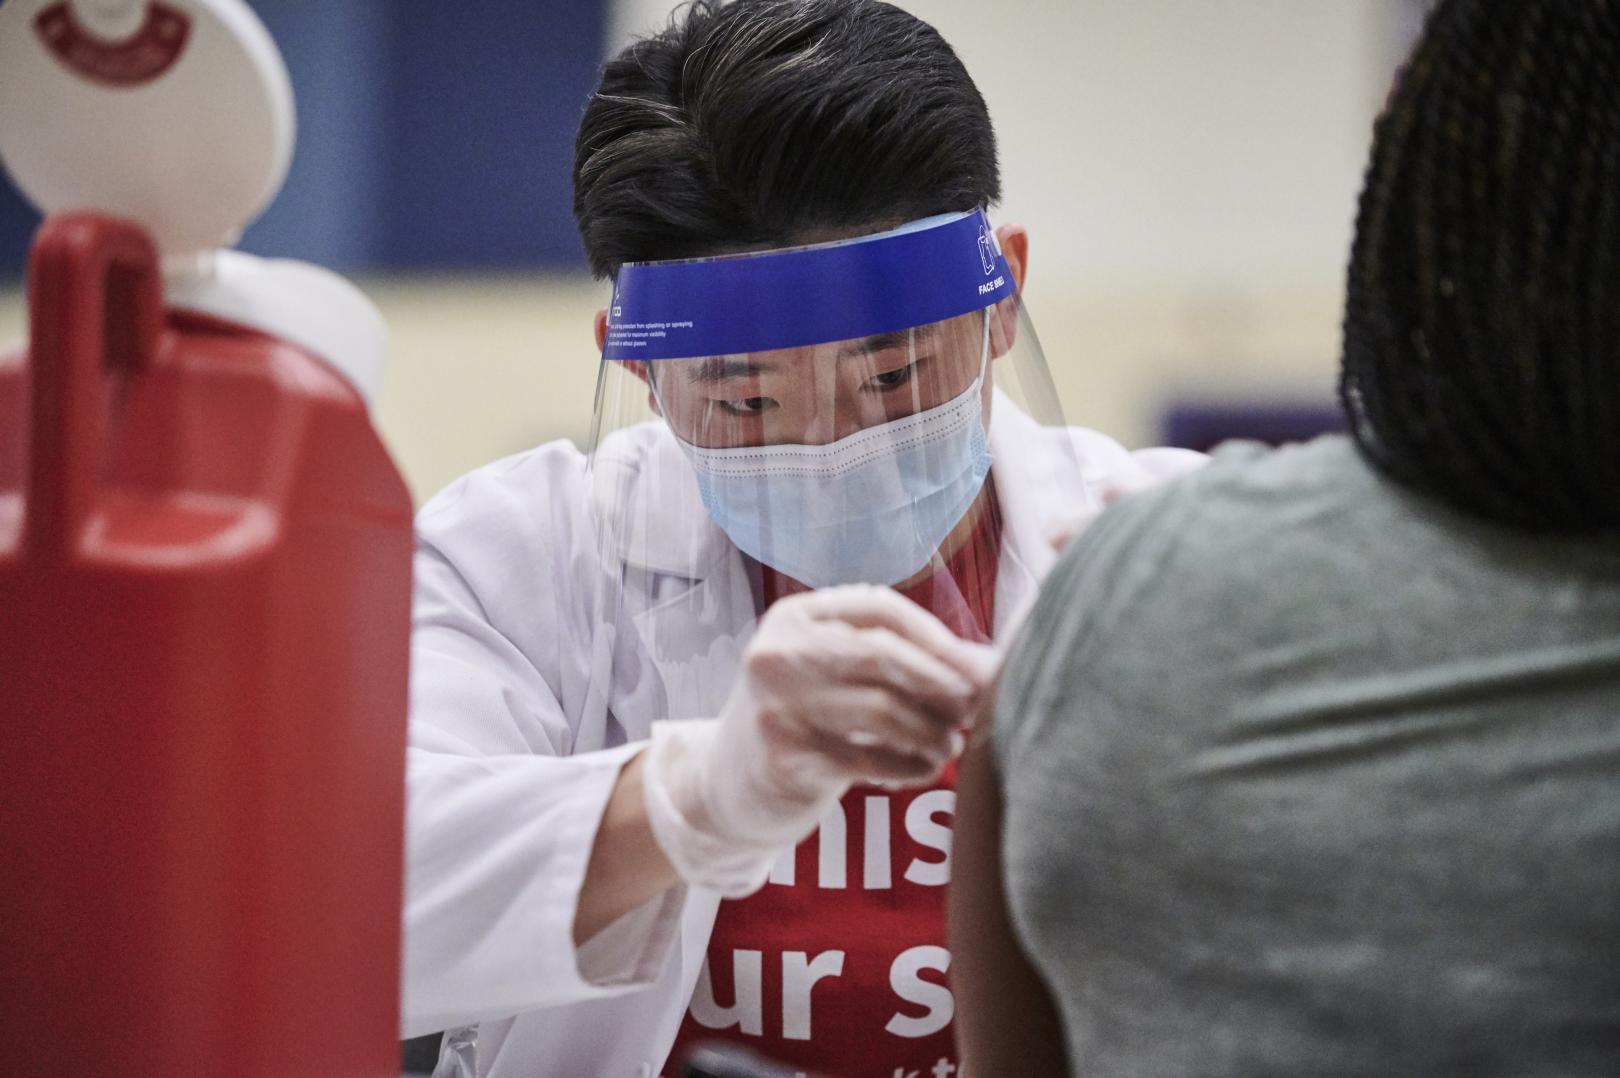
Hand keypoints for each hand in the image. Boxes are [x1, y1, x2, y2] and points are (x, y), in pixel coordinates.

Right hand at [641, 585, 995, 894]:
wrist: (726, 782)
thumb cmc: (803, 716)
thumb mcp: (834, 670)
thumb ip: (900, 658)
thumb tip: (990, 664)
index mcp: (795, 616)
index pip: (880, 610)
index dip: (936, 638)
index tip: (976, 668)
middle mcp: (777, 651)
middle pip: (881, 655)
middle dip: (941, 681)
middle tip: (977, 706)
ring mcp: (775, 704)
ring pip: (880, 710)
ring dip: (932, 731)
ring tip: (952, 745)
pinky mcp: (782, 756)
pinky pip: (867, 759)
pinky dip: (908, 765)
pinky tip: (924, 769)